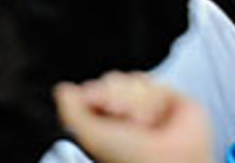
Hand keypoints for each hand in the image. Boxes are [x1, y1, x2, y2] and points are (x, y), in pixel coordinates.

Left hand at [55, 73, 214, 162]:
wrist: (172, 160)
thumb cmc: (131, 157)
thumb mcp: (94, 136)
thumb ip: (73, 113)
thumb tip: (62, 89)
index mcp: (105, 128)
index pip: (94, 92)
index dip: (94, 94)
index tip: (92, 100)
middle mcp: (125, 118)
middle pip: (112, 82)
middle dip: (115, 96)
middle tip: (122, 118)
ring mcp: (146, 108)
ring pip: (131, 80)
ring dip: (135, 101)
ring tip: (143, 123)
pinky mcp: (168, 100)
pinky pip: (151, 82)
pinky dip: (152, 98)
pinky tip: (156, 118)